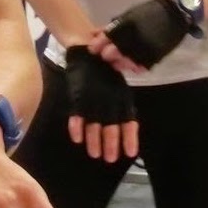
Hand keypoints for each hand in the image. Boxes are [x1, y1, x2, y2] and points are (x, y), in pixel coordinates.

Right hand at [65, 46, 137, 161]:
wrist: (86, 48)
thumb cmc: (104, 69)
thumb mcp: (117, 85)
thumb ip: (120, 105)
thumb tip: (128, 126)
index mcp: (121, 96)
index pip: (128, 119)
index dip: (129, 137)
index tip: (130, 153)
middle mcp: (109, 97)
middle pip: (111, 124)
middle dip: (111, 143)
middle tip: (109, 159)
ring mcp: (93, 95)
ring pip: (94, 122)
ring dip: (94, 139)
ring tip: (94, 154)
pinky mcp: (78, 92)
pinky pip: (77, 111)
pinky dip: (77, 125)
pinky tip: (77, 139)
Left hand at [102, 0, 191, 68]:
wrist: (175, 12)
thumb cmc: (149, 12)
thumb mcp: (128, 16)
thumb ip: (111, 27)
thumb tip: (93, 34)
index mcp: (125, 25)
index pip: (104, 39)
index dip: (96, 46)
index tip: (94, 48)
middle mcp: (133, 38)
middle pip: (112, 53)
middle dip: (107, 55)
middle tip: (107, 55)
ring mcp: (144, 48)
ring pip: (125, 62)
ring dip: (120, 63)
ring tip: (119, 61)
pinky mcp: (155, 56)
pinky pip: (141, 67)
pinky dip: (135, 67)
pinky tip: (133, 64)